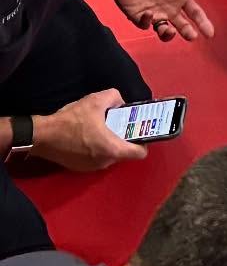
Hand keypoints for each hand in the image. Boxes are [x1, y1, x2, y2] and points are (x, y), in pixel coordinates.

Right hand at [31, 90, 146, 171]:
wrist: (42, 136)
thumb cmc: (72, 120)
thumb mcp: (98, 100)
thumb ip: (116, 97)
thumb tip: (120, 102)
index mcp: (112, 149)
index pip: (140, 153)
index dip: (144, 142)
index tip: (141, 131)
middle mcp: (104, 162)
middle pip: (124, 153)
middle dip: (124, 139)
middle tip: (120, 125)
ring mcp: (90, 168)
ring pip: (109, 155)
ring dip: (109, 143)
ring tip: (104, 128)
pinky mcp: (78, 168)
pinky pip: (96, 158)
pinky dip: (97, 148)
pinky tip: (89, 135)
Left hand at [104, 0, 221, 41]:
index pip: (195, 13)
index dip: (203, 23)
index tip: (210, 34)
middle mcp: (168, 7)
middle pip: (181, 25)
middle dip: (187, 32)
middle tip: (192, 36)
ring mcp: (153, 12)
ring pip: (163, 30)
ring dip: (167, 34)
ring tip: (170, 31)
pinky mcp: (137, 15)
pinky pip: (145, 25)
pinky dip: (148, 23)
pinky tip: (150, 14)